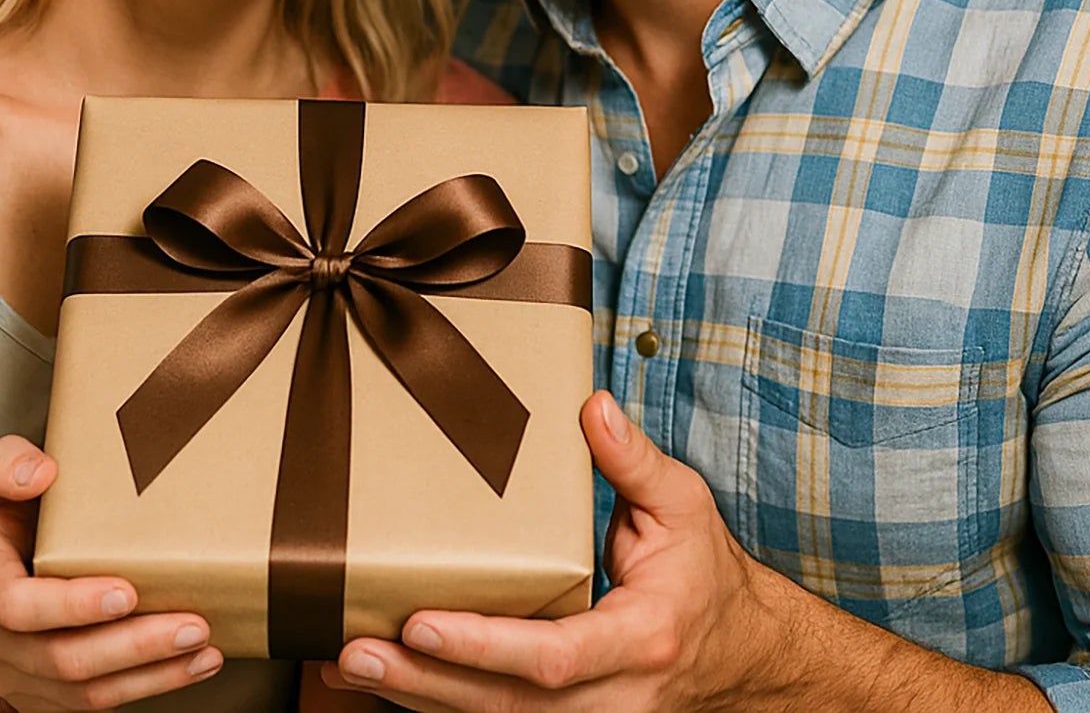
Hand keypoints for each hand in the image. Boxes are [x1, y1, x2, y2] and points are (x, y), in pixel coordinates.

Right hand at [0, 434, 223, 709]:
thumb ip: (8, 465)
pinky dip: (147, 686)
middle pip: (60, 658)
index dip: (72, 606)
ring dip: (149, 674)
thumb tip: (40, 471)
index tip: (127, 592)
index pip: (18, 606)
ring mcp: (14, 672)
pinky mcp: (41, 692)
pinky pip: (92, 703)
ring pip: (82, 692)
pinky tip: (191, 665)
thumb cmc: (0, 516)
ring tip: (204, 649)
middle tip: (192, 625)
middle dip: (132, 646)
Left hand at [323, 392, 798, 711]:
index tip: (421, 622)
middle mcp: (612, 696)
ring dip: (416, 696)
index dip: (485, 643)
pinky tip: (385, 679)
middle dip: (425, 680)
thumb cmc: (706, 573)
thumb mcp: (684, 505)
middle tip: (354, 651)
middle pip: (507, 704)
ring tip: (346, 664)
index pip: (554, 655)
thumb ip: (634, 460)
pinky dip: (438, 700)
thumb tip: (591, 406)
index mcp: (639, 638)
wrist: (743, 653)